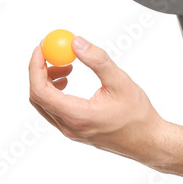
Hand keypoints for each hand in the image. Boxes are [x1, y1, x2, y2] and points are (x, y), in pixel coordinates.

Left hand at [28, 36, 166, 165]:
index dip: (35, 68)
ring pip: (45, 104)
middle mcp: (69, 127)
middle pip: (38, 97)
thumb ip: (97, 60)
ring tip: (68, 66)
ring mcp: (70, 131)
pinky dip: (55, 91)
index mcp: (77, 116)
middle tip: (51, 52)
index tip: (40, 48)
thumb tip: (75, 42)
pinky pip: (54, 109)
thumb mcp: (120, 81)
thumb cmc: (137, 114)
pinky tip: (69, 80)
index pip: (40, 92)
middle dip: (40, 71)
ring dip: (48, 81)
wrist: (147, 140)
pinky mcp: (74, 130)